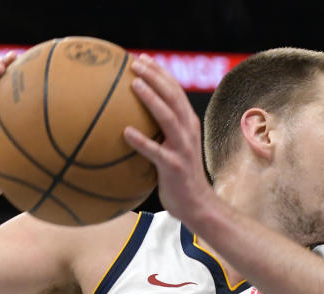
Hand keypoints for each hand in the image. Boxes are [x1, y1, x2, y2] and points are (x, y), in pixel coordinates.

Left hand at [124, 54, 215, 223]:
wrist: (197, 205)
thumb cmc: (179, 177)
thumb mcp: (173, 149)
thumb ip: (159, 134)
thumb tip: (130, 122)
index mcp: (188, 124)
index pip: (175, 91)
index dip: (160, 73)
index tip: (143, 58)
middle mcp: (188, 131)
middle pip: (173, 97)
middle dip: (155, 76)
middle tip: (135, 63)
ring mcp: (183, 148)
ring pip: (168, 118)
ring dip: (151, 99)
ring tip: (134, 84)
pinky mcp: (174, 167)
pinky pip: (155, 152)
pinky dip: (141, 141)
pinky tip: (125, 132)